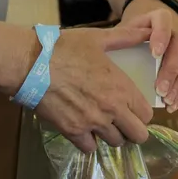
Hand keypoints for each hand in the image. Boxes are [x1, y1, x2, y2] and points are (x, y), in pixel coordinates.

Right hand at [34, 20, 155, 149]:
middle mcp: (112, 109)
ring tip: (104, 125)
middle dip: (133, 130)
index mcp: (122, 87)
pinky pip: (89, 148)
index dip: (142, 113)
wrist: (30, 64)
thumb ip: (126, 37)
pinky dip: (89, 142)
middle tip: (124, 122)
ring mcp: (92, 123)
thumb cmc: (64, 48)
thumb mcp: (97, 38)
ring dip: (112, 135)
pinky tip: (85, 130)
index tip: (134, 109)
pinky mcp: (72, 131)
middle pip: (138, 135)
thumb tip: (147, 30)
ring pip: (115, 143)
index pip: (147, 114)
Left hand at [122, 0, 177, 106]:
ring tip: (167, 100)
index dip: (162, 35)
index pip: (164, 20)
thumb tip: (110, 55)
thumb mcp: (120, 34)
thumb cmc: (126, 38)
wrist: (139, 40)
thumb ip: (117, 39)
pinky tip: (171, 106)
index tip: (155, 54)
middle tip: (159, 89)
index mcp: (158, 19)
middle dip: (171, 68)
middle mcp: (174, 32)